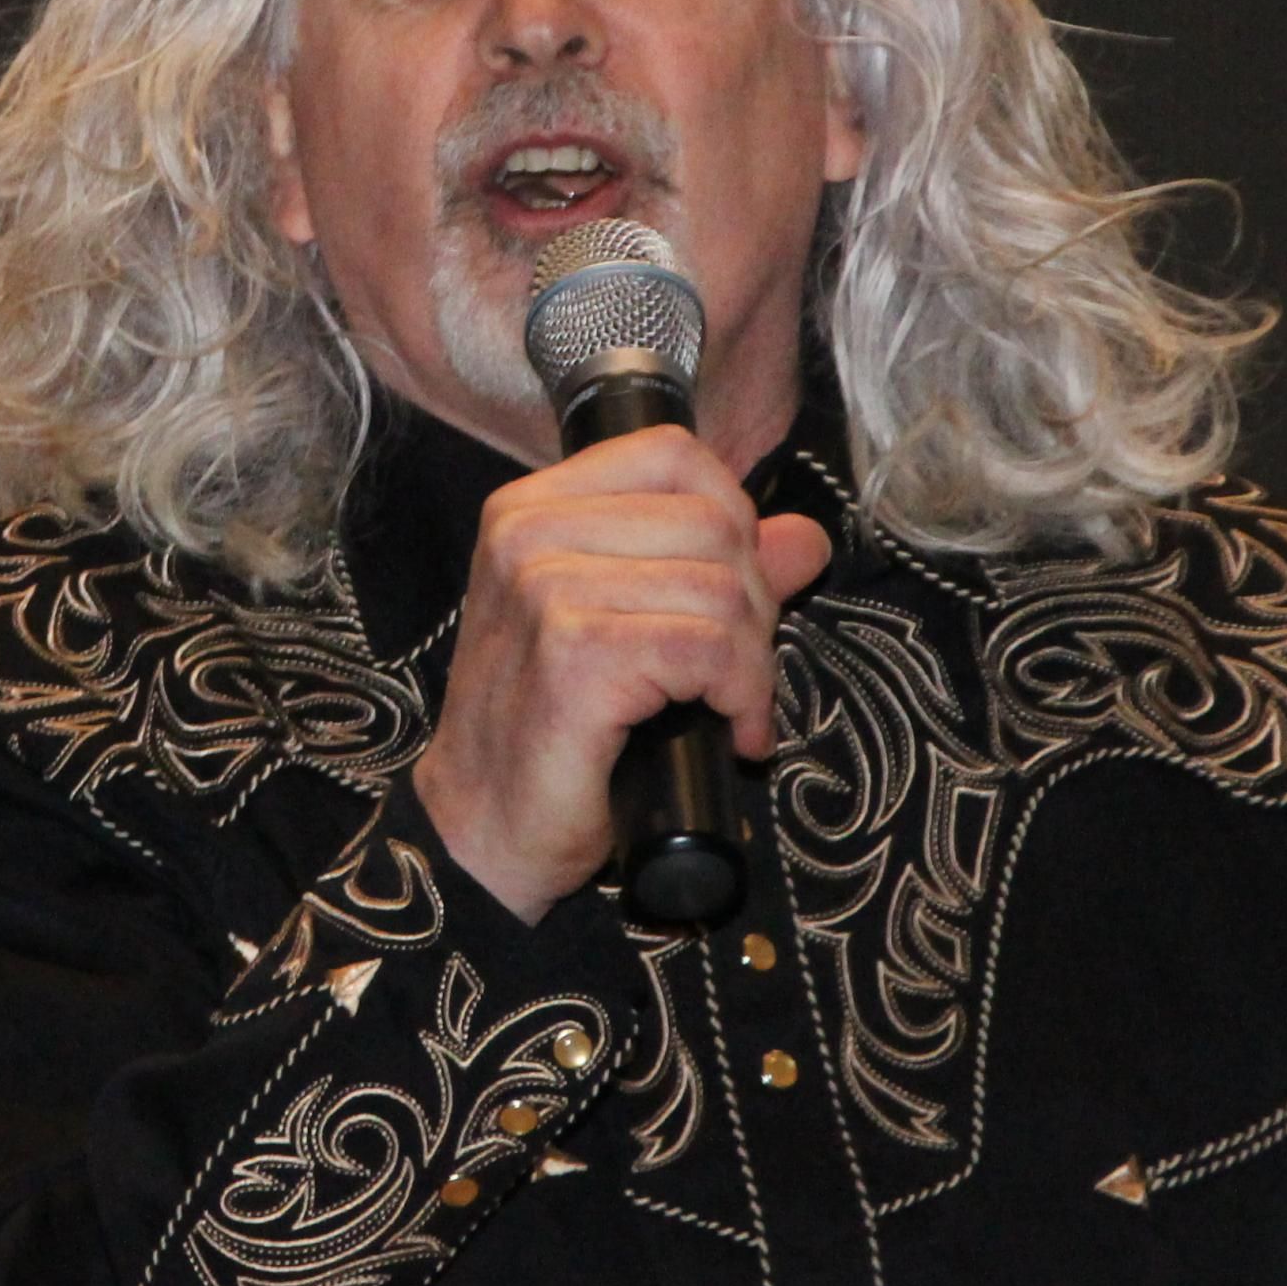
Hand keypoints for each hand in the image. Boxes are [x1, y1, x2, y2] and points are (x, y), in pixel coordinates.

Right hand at [411, 425, 830, 924]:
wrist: (484, 829)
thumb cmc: (548, 732)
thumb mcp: (626, 627)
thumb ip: (709, 568)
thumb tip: (802, 536)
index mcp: (529, 510)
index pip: (674, 456)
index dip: (732, 521)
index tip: (728, 596)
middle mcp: (527, 534)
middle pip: (714, 523)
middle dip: (754, 605)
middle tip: (732, 671)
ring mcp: (545, 591)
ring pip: (724, 589)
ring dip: (752, 664)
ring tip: (729, 708)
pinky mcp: (576, 656)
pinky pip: (712, 649)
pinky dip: (744, 697)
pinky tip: (731, 734)